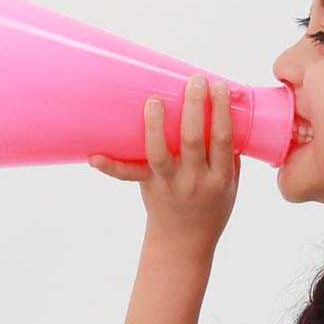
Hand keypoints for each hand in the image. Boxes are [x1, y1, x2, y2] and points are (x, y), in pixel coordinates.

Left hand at [88, 73, 240, 251]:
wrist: (185, 243)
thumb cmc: (211, 209)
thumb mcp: (230, 187)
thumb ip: (227, 157)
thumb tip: (223, 113)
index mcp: (219, 179)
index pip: (222, 140)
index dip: (221, 111)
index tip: (218, 86)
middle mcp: (194, 181)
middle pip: (192, 139)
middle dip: (194, 106)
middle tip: (195, 80)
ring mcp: (169, 184)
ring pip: (159, 152)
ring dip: (156, 124)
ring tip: (155, 100)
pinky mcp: (148, 186)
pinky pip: (128, 175)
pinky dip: (110, 166)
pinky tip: (93, 155)